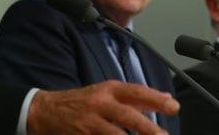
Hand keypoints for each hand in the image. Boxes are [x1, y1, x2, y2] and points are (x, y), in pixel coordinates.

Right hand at [27, 80, 179, 134]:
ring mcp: (89, 122)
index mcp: (108, 90)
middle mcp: (99, 103)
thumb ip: (134, 98)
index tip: (173, 106)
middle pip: (127, 116)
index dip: (155, 99)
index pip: (136, 92)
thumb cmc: (80, 102)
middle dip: (148, 128)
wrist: (45, 111)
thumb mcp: (106, 94)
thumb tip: (164, 98)